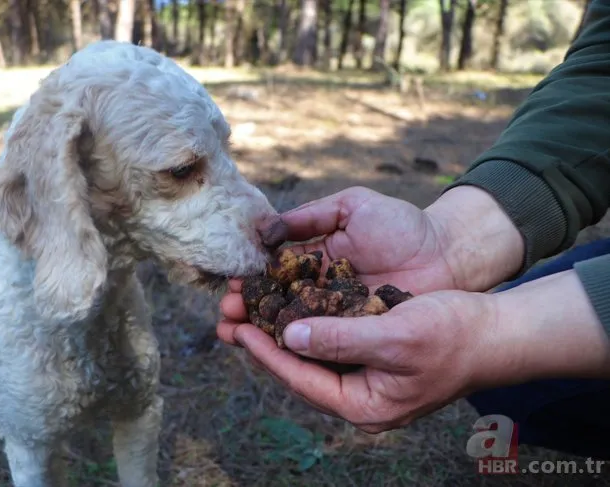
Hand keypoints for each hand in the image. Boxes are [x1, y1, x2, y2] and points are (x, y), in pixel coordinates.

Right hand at [218, 185, 523, 346]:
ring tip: (233, 335)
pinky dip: (296, 348)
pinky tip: (273, 351)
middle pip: (275, 303)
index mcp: (316, 258)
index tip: (232, 287)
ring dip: (261, 332)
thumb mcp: (354, 207)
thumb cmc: (402, 225)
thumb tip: (265, 228)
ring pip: (292, 326)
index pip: (274, 272)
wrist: (448, 252)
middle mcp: (321, 289)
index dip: (252, 280)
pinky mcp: (356, 335)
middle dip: (247, 310)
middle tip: (224, 317)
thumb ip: (311, 216)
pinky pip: (322, 343)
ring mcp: (338, 315)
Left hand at [225, 269, 609, 433]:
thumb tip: (291, 336)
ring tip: (250, 308)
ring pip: (312, 353)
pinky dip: (307, 322)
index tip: (237, 329)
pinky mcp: (372, 356)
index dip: (266, 352)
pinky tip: (289, 302)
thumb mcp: (395, 335)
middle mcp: (359, 395)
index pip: (301, 378)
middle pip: (299, 368)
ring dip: (281, 329)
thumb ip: (342, 338)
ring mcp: (366, 377)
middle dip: (265, 340)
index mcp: (363, 404)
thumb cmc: (452, 335)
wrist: (496, 331)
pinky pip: (329, 341)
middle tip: (231, 317)